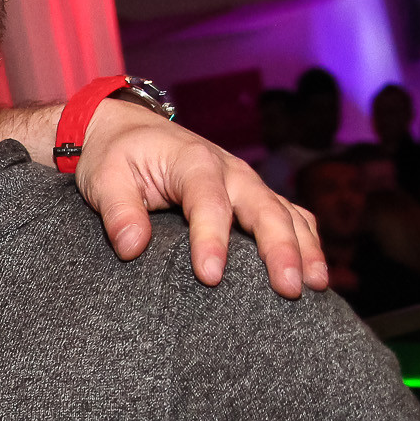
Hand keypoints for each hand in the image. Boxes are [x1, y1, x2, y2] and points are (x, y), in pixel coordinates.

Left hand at [0, 100, 327, 298]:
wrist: (127, 131)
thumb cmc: (116, 157)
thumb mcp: (104, 179)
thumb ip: (118, 211)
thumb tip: (130, 248)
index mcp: (193, 161)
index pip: (208, 202)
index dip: (211, 240)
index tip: (210, 277)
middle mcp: (229, 170)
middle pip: (263, 209)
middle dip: (279, 249)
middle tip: (287, 289)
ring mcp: (246, 183)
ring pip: (286, 214)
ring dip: (304, 248)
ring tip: (315, 286)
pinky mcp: (252, 196)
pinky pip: (289, 217)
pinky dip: (306, 242)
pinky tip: (315, 275)